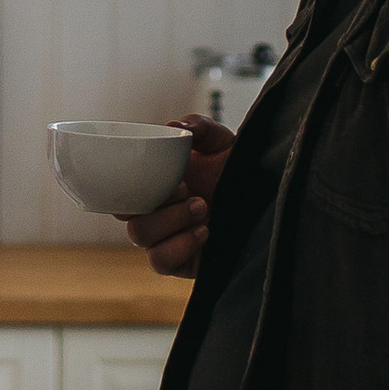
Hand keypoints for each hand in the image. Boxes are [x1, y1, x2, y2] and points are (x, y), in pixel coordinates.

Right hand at [122, 120, 235, 277]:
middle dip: (154, 201)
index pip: (121, 190)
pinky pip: (160, 262)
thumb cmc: (238, 170)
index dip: (130, 184)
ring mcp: (166, 239)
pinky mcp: (181, 263)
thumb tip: (174, 126)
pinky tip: (203, 231)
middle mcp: (156, 213)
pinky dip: (178, 246)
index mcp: (155, 185)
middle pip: (126, 214)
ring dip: (169, 220)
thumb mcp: (221, 142)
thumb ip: (199, 127)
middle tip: (187, 189)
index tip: (166, 174)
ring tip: (202, 207)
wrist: (267, 198)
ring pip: (139, 236)